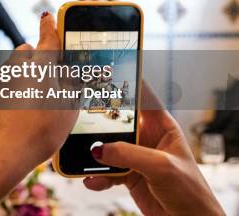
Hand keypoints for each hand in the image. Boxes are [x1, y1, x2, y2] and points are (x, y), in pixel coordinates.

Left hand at [0, 13, 77, 213]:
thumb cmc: (37, 135)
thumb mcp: (68, 112)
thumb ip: (69, 86)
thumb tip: (67, 73)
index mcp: (42, 66)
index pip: (48, 37)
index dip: (50, 26)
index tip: (48, 17)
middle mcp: (17, 66)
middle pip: (28, 50)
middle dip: (37, 58)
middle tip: (47, 81)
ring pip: (13, 67)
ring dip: (22, 76)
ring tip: (31, 104)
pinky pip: (0, 83)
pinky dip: (8, 91)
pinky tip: (13, 114)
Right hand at [83, 84, 223, 215]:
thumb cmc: (190, 192)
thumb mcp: (161, 167)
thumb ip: (129, 154)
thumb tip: (98, 149)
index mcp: (161, 125)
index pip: (140, 97)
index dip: (122, 84)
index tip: (100, 76)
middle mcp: (146, 137)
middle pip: (116, 121)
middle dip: (97, 122)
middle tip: (78, 117)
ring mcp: (134, 156)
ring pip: (105, 146)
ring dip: (92, 153)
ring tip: (82, 156)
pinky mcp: (126, 175)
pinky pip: (104, 170)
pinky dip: (96, 175)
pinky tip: (91, 180)